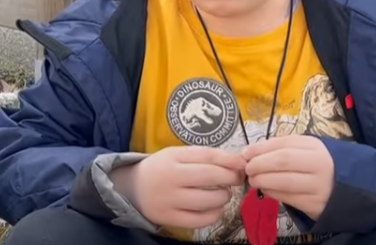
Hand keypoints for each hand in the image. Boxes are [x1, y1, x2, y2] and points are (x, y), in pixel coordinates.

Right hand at [118, 146, 245, 228]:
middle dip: (231, 178)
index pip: (207, 156)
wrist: (133, 188)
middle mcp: (170, 177)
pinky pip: (201, 220)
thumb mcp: (178, 155)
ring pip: (208, 201)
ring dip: (224, 197)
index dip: (229, 160)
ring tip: (222, 193)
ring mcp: (169, 200)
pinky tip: (214, 208)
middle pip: (210, 176)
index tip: (241, 164)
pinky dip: (215, 214)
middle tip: (235, 179)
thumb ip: (206, 156)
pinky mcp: (169, 218)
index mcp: (172, 157)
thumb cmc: (162, 169)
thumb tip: (239, 163)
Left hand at [243, 135, 333, 220]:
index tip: (245, 153)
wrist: (345, 188)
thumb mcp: (302, 150)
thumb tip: (249, 153)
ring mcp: (319, 186)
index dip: (260, 149)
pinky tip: (266, 189)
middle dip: (259, 164)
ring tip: (254, 180)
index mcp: (314, 147)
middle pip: (283, 161)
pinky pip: (288, 198)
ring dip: (263, 181)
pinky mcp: (316, 204)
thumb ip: (277, 148)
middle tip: (248, 169)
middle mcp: (320, 164)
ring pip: (284, 182)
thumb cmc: (314, 165)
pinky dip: (272, 193)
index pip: (283, 145)